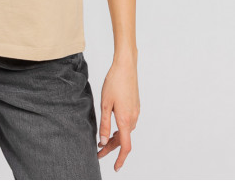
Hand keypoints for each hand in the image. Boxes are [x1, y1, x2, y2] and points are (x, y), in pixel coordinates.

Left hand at [97, 54, 139, 172]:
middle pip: (124, 139)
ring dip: (115, 138)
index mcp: (125, 120)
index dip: (120, 159)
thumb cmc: (114, 82)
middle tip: (98, 152)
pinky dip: (120, 128)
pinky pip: (128, 123)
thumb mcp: (105, 104)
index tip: (115, 168)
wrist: (126, 66)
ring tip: (103, 140)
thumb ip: (104, 124)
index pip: (125, 146)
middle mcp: (133, 118)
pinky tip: (112, 125)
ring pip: (126, 131)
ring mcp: (136, 112)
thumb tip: (103, 142)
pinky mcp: (135, 106)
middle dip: (111, 148)